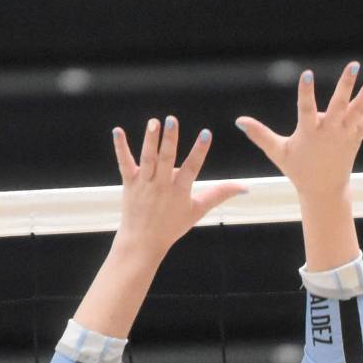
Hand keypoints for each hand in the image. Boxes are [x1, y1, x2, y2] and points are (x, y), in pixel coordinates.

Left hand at [112, 117, 246, 259]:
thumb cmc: (173, 226)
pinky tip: (118, 131)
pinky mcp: (129, 183)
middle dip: (170, 139)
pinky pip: (124, 163)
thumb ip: (221, 194)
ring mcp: (144, 184)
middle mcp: (162, 186)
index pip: (192, 168)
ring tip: (154, 122)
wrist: (143, 242)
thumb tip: (245, 188)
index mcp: (180, 192)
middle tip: (172, 120)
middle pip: (166, 160)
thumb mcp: (199, 210)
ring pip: (147, 159)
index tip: (206, 133)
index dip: (199, 151)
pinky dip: (121, 148)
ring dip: (150, 140)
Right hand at [236, 64, 362, 203]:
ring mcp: (347, 134)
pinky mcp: (357, 136)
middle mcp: (331, 131)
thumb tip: (238, 120)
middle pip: (340, 105)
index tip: (307, 74)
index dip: (307, 92)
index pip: (307, 109)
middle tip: (354, 65)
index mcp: (310, 133)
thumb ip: (260, 134)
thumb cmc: (298, 169)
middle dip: (347, 85)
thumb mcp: (277, 152)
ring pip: (360, 110)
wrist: (324, 190)